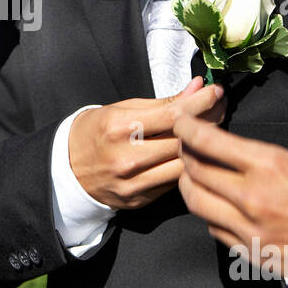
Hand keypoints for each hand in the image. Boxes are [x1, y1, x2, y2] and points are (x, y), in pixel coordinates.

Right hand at [69, 77, 224, 208]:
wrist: (67, 169)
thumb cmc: (96, 132)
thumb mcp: (122, 108)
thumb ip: (163, 102)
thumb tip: (197, 87)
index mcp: (118, 128)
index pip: (173, 115)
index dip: (201, 102)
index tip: (216, 91)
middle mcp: (126, 158)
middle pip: (183, 141)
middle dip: (208, 122)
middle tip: (220, 108)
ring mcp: (132, 183)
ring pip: (183, 166)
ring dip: (202, 148)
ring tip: (211, 132)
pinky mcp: (139, 200)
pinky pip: (173, 183)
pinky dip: (187, 167)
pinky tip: (193, 154)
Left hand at [173, 102, 287, 280]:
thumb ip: (250, 155)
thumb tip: (216, 147)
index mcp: (268, 165)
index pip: (209, 142)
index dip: (187, 128)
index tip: (182, 122)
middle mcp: (252, 196)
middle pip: (195, 170)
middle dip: (184, 153)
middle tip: (185, 146)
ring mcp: (247, 226)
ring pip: (195, 201)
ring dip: (188, 183)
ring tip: (192, 174)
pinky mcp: (247, 249)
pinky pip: (211, 225)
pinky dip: (207, 210)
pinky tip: (214, 201)